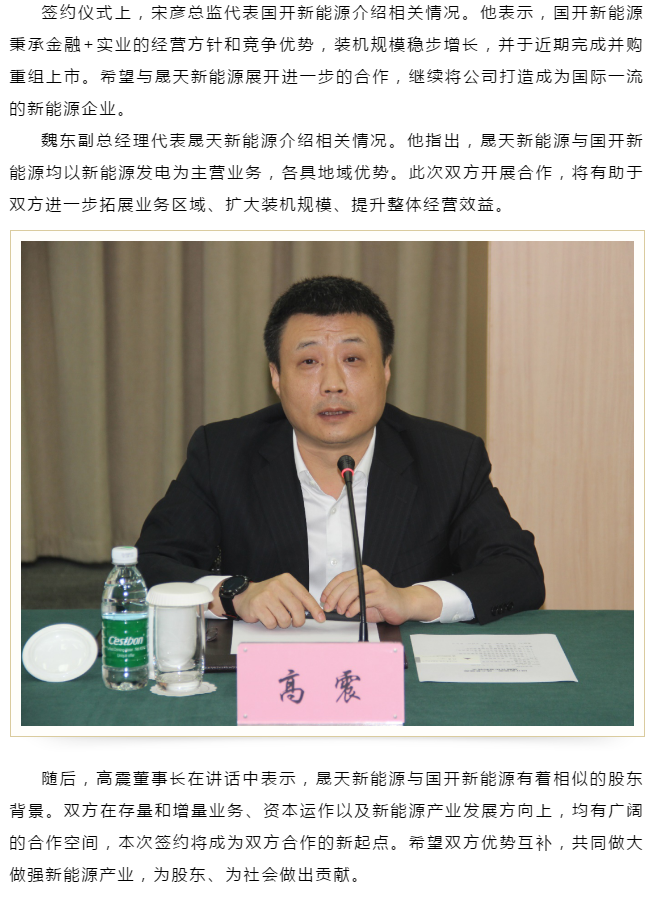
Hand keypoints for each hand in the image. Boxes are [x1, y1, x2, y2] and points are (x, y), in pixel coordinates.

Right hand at [214, 573, 325, 629]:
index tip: (321, 618)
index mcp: (286, 580)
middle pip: (297, 609)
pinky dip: (272, 625)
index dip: (315, 609)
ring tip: (277, 617)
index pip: (305, 596)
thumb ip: (298, 599)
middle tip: (295, 622)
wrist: (245, 595)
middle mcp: (277, 585)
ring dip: (283, 623)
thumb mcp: (285, 591)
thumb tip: (315, 612)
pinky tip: (268, 617)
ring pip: (285, 619)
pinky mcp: (257, 606)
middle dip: (298, 620)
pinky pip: (272, 623)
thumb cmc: (267, 595)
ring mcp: (266, 595)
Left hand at [321, 566, 441, 624]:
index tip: (323, 599)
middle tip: (329, 607)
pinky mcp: (382, 593)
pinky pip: (363, 600)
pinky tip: (351, 613)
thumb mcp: (362, 598)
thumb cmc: (383, 602)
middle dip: (333, 597)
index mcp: (363, 572)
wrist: (404, 605)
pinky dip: (354, 608)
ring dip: (343, 602)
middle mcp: (369, 574)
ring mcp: (376, 582)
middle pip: (345, 584)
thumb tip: (331, 603)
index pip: (341, 577)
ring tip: (341, 611)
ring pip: (353, 590)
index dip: (329, 588)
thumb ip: (349, 598)